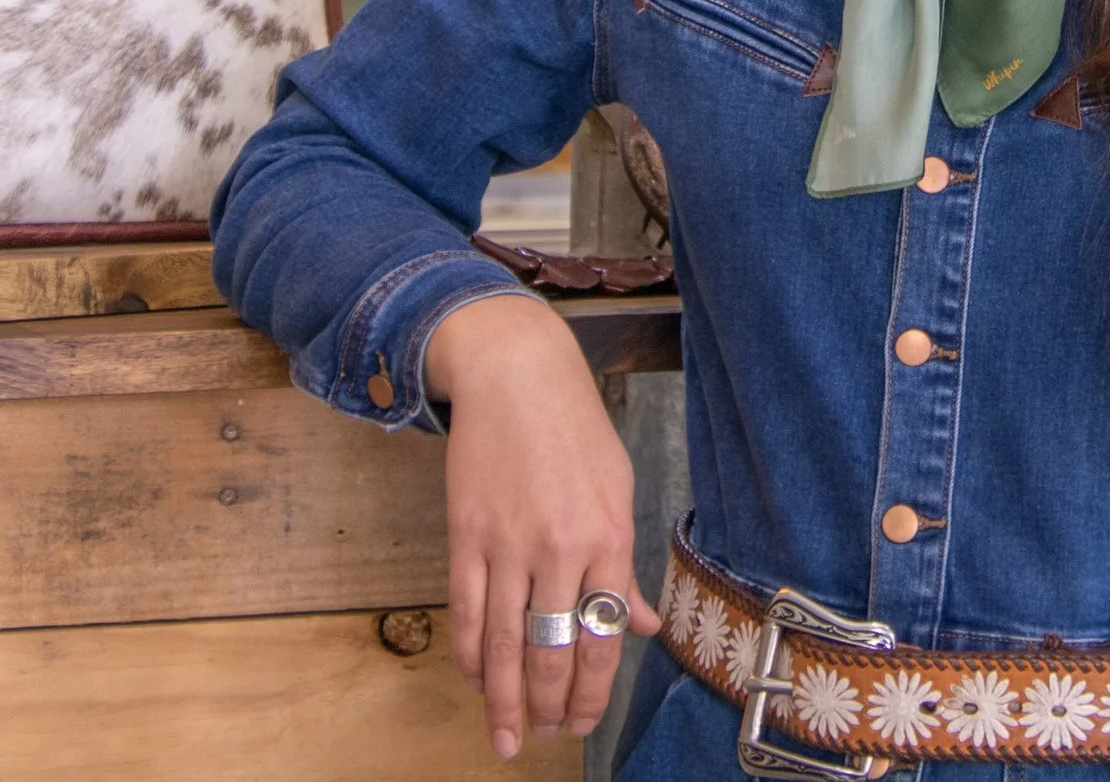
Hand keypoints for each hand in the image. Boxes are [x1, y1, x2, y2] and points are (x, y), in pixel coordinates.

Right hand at [425, 292, 661, 756]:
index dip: (592, 693)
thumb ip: (624, 565)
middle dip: (549, 707)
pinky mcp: (466, 534)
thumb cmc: (574, 428)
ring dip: (504, 700)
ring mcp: (508, 543)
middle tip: (546, 735)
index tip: (582, 722)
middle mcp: (560, 548)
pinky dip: (469, 655)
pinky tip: (474, 679)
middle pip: (552, 652)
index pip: (603, 639)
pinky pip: (466, 612)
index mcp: (607, 537)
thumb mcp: (617, 488)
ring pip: (506, 645)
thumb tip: (643, 627)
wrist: (515, 372)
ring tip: (507, 736)